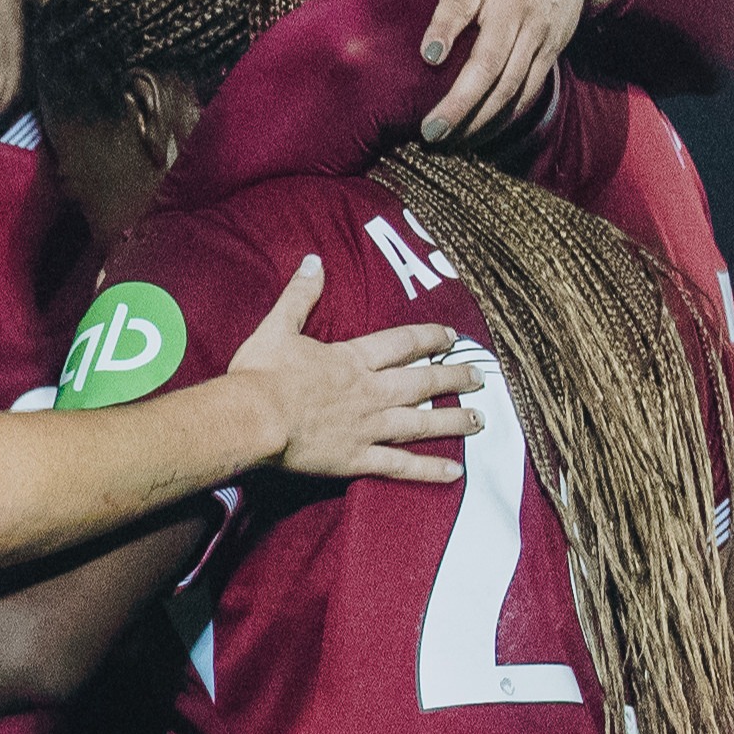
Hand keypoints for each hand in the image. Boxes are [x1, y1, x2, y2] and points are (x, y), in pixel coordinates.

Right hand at [230, 253, 477, 482]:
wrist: (252, 419)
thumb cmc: (260, 375)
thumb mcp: (277, 326)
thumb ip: (300, 295)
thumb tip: (314, 261)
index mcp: (352, 360)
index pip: (402, 343)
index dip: (429, 338)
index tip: (452, 337)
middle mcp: (370, 392)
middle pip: (422, 382)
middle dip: (454, 378)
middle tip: (481, 378)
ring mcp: (367, 427)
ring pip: (421, 423)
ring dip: (453, 421)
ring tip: (481, 421)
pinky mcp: (357, 459)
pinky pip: (401, 466)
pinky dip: (429, 470)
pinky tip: (455, 472)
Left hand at [369, 0, 616, 141]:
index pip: (461, 3)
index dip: (445, 28)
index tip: (429, 56)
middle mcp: (510, 6)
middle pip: (489, 60)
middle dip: (460, 100)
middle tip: (430, 129)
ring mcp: (533, 32)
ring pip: (509, 84)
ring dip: (479, 118)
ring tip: (447, 140)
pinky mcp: (549, 51)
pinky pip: (527, 93)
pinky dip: (503, 118)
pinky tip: (476, 135)